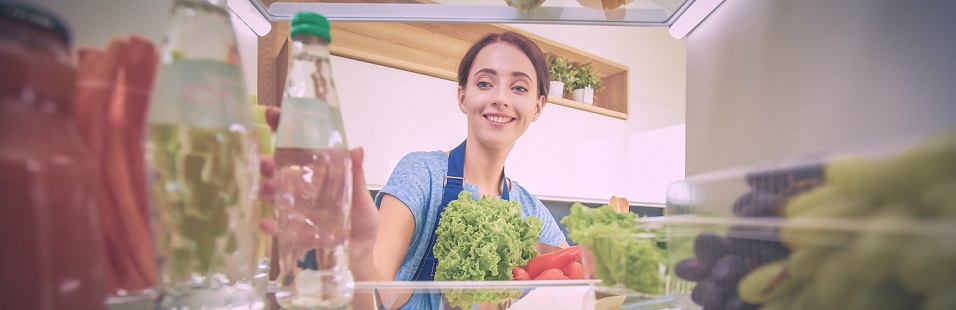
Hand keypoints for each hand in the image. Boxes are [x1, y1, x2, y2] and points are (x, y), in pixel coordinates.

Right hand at [257, 106, 379, 279]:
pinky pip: (281, 228)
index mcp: (316, 170)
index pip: (296, 145)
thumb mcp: (361, 193)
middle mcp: (301, 186)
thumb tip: (358, 149)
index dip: (283, 127)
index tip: (272, 113)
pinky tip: (266, 225)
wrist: (363, 249)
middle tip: (263, 161)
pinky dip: (273, 226)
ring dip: (268, 191)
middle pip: (278, 169)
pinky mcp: (296, 232)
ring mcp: (295, 209)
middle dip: (267, 163)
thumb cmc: (361, 216)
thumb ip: (356, 173)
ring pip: (275, 196)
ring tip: (266, 188)